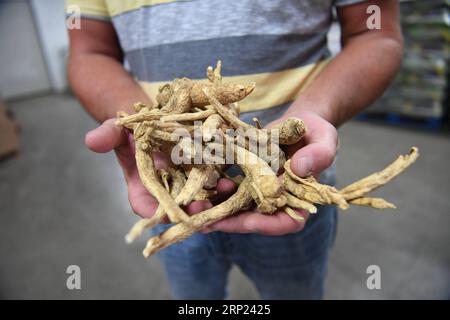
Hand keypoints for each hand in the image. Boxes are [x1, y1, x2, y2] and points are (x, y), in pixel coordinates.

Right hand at [85, 119, 224, 218]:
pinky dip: (224, 178)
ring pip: (202, 196)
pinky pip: (216, 179)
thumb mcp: (119, 131)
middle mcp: (168, 192)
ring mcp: (188, 184)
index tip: (175, 215)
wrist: (153, 119)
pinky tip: (236, 174)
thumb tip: (91, 141)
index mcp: (144, 191)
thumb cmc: (133, 130)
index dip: (163, 213)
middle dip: (195, 210)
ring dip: (216, 197)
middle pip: (181, 207)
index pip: (151, 209)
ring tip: (228, 189)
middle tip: (208, 209)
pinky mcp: (204, 172)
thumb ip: (108, 136)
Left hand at [204, 110, 337, 235]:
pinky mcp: (245, 180)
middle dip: (229, 222)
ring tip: (193, 205)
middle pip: (254, 220)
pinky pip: (228, 189)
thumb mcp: (323, 140)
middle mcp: (276, 202)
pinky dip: (213, 189)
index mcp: (299, 200)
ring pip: (236, 208)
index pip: (287, 222)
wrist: (299, 122)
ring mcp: (259, 193)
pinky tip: (197, 185)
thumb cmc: (316, 132)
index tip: (248, 220)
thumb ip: (318, 155)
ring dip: (214, 209)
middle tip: (205, 221)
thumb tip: (300, 168)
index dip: (267, 225)